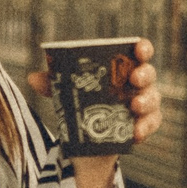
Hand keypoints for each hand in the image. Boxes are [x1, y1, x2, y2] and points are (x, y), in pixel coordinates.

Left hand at [26, 40, 163, 146]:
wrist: (88, 138)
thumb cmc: (83, 103)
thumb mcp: (68, 92)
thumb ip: (54, 83)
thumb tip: (32, 78)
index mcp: (123, 68)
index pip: (140, 53)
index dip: (143, 49)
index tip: (139, 50)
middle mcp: (137, 84)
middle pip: (149, 75)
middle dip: (145, 75)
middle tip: (134, 79)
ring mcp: (144, 104)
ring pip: (154, 100)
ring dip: (146, 102)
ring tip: (134, 107)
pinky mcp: (144, 125)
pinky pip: (152, 124)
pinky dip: (146, 127)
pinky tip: (136, 133)